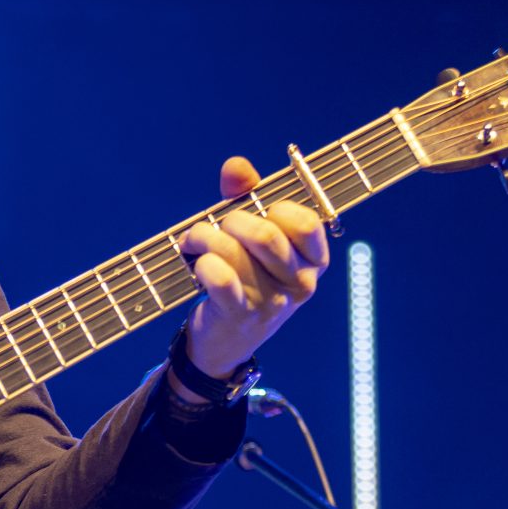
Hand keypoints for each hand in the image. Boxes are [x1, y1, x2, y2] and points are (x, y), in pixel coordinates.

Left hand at [175, 155, 330, 379]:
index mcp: (313, 262)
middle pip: (264, 234)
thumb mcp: (250, 236)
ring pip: (233, 251)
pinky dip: (201, 261)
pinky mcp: (241, 316)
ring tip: (194, 241)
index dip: (274, 207)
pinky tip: (193, 262)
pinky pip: (219, 277)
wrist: (224, 341)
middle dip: (231, 221)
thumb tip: (235, 167)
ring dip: (203, 237)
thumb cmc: (243, 277)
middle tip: (216, 227)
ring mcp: (272, 303)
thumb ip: (246, 195)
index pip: (305, 222)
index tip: (256, 213)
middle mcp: (300, 285)